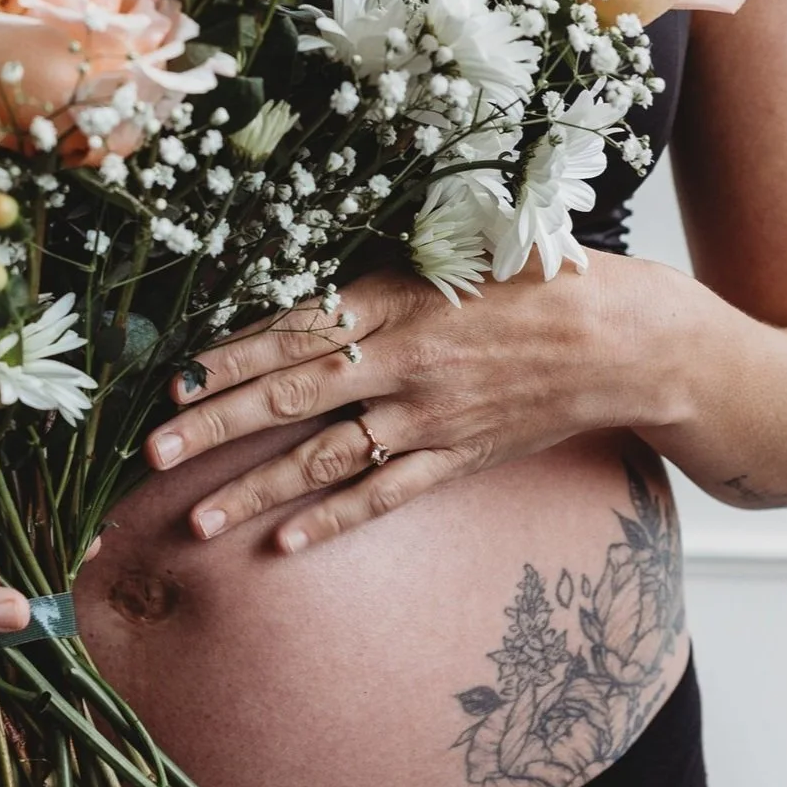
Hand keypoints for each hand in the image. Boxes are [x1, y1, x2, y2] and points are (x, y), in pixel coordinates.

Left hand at [145, 257, 684, 552]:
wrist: (632, 342)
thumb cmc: (549, 278)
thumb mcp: (469, 243)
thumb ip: (392, 260)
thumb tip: (321, 262)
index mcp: (400, 298)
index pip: (294, 327)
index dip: (229, 354)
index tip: (174, 375)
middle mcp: (404, 361)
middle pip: (291, 395)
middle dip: (216, 425)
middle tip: (153, 452)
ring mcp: (429, 418)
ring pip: (325, 457)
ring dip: (258, 489)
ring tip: (197, 521)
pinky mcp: (457, 458)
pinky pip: (383, 495)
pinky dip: (332, 521)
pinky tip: (283, 544)